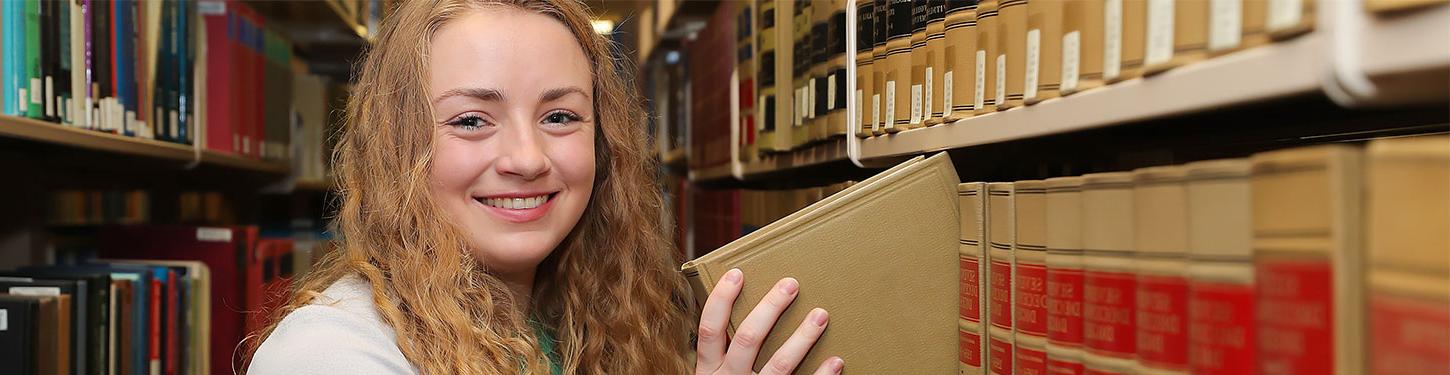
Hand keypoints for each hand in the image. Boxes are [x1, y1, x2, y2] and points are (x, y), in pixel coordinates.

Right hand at [695, 268, 842, 374]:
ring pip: (778, 366)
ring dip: (802, 338)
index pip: (709, 330)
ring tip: (821, 315)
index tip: (738, 274)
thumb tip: (742, 312)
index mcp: (708, 371)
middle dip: (770, 309)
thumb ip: (724, 352)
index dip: (721, 300)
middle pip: (747, 340)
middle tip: (792, 284)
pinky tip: (837, 361)